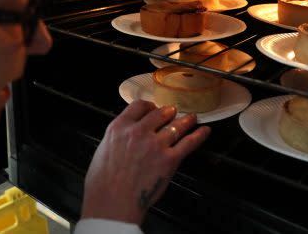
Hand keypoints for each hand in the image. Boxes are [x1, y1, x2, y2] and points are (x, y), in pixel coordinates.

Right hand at [81, 100, 210, 224]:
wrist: (113, 201)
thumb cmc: (103, 183)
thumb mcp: (103, 149)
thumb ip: (118, 139)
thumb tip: (125, 138)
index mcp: (119, 127)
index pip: (139, 106)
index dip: (149, 106)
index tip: (153, 108)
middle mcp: (139, 132)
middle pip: (160, 113)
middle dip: (168, 112)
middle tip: (173, 112)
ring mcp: (156, 144)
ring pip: (176, 125)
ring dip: (186, 121)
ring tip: (192, 118)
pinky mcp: (169, 159)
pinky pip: (189, 143)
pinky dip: (199, 136)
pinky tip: (204, 131)